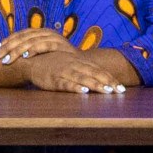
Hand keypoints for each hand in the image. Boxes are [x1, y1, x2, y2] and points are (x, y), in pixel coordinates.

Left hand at [0, 28, 69, 63]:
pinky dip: (34, 50)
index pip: (17, 35)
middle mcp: (43, 32)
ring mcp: (52, 36)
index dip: (5, 42)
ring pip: (30, 41)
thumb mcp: (41, 55)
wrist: (81, 64)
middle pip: (21, 37)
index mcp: (37, 33)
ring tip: (7, 59)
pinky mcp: (60, 44)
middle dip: (7, 47)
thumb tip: (6, 56)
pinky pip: (44, 45)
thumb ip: (28, 53)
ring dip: (17, 50)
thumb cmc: (57, 61)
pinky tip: (25, 56)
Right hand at [16, 46, 137, 92]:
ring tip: (106, 91)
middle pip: (93, 73)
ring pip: (82, 78)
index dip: (110, 78)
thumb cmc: (52, 63)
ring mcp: (63, 72)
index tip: (122, 87)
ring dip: (95, 84)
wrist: (30, 61)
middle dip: (107, 82)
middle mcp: (73, 65)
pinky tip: (83, 91)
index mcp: (78, 62)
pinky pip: (66, 84)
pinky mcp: (53, 80)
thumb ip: (83, 68)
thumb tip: (101, 77)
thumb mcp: (69, 62)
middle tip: (120, 91)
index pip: (98, 70)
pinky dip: (75, 87)